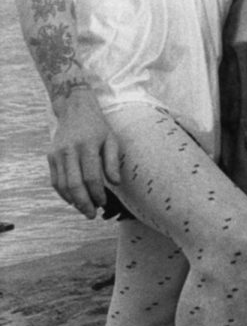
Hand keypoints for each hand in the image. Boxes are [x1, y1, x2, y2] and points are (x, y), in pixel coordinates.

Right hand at [49, 90, 120, 218]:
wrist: (75, 110)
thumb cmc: (98, 127)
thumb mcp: (111, 140)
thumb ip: (112, 162)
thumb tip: (116, 183)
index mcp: (87, 146)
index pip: (91, 177)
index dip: (97, 193)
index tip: (103, 203)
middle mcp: (70, 151)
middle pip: (74, 184)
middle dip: (84, 203)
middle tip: (92, 215)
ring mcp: (57, 154)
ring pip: (62, 185)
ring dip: (73, 201)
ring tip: (84, 209)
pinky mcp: (50, 156)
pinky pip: (55, 180)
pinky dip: (62, 193)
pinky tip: (72, 200)